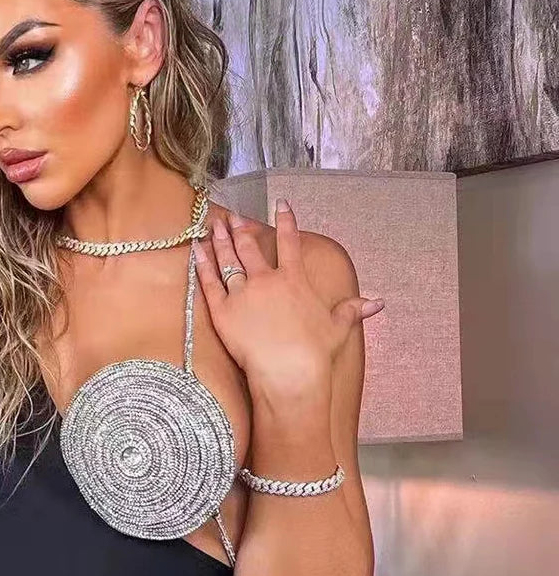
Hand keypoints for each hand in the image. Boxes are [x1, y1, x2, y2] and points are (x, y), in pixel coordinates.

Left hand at [193, 201, 384, 391]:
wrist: (288, 371)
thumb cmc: (314, 352)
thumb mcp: (338, 327)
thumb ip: (353, 310)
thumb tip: (377, 303)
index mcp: (294, 279)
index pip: (290, 241)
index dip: (286, 220)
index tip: (281, 204)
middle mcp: (267, 280)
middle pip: (251, 247)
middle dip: (242, 229)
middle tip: (235, 218)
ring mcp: (243, 293)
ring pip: (228, 259)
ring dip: (221, 240)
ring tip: (215, 226)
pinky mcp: (222, 311)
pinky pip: (209, 281)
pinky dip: (202, 263)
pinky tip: (197, 249)